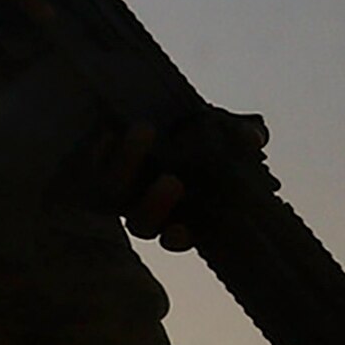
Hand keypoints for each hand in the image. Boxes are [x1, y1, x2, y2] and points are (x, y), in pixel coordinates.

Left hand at [108, 108, 267, 248]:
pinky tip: (109, 132)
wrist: (157, 106)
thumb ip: (239, 135)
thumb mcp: (224, 130)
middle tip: (173, 182)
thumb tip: (254, 138)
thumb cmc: (199, 129)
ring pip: (114, 192)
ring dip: (127, 164)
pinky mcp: (94, 164)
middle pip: (141, 221)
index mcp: (179, 210)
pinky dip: (99, 149)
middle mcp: (145, 205)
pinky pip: (89, 163)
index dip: (178, 239)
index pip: (176, 238)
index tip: (182, 232)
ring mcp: (119, 187)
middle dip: (155, 205)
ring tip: (145, 130)